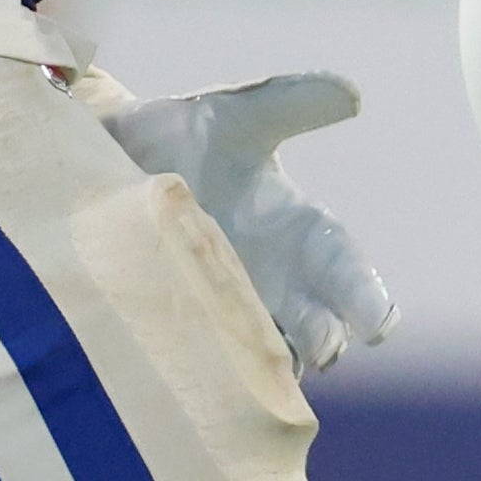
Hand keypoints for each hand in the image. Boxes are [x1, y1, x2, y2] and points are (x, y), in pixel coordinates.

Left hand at [98, 71, 398, 371]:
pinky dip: (216, 379)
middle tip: (327, 348)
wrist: (101, 154)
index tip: (378, 324)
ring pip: (263, 357)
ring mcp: (224, 310)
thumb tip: (353, 95)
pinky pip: (206, 367)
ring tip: (272, 376)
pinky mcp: (177, 329)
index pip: (342, 266)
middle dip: (325, 337)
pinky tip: (211, 385)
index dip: (363, 295)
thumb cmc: (180, 133)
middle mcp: (271, 278)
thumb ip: (290, 104)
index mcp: (296, 230)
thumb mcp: (236, 115)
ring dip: (272, 370)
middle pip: (316, 321)